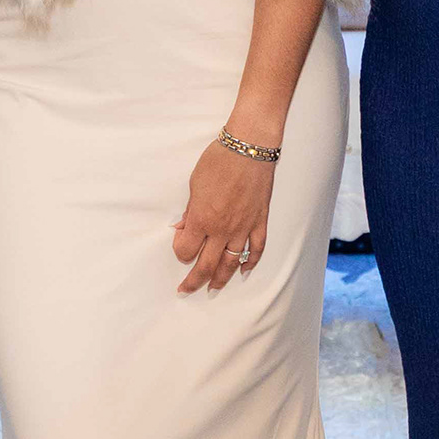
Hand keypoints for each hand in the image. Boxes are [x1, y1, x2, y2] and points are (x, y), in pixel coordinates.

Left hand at [172, 137, 277, 293]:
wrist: (249, 148)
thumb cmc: (219, 161)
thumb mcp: (194, 184)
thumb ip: (190, 211)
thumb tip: (184, 227)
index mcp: (202, 219)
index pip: (186, 250)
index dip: (180, 250)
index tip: (179, 244)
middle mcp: (223, 229)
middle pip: (207, 266)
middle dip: (194, 281)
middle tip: (186, 290)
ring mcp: (243, 228)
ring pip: (231, 263)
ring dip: (221, 279)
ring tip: (213, 287)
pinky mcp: (259, 222)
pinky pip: (256, 249)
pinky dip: (250, 262)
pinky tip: (243, 270)